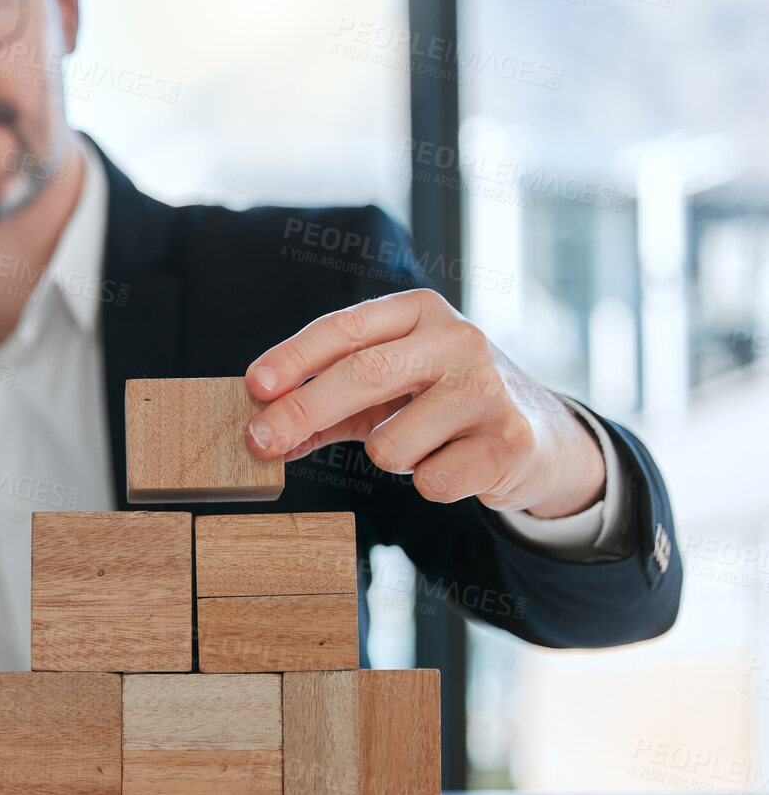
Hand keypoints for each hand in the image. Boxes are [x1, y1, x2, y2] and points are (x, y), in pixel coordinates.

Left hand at [243, 288, 604, 516]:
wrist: (540, 436)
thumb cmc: (442, 405)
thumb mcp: (386, 393)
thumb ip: (325, 410)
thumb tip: (261, 436)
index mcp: (422, 311)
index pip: (345, 328)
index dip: (294, 357)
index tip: (254, 385)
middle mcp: (459, 339)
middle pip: (362, 374)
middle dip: (302, 410)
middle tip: (258, 439)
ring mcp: (489, 389)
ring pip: (390, 444)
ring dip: (389, 457)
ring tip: (423, 444)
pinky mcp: (508, 442)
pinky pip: (429, 481)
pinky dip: (428, 483)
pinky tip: (457, 463)